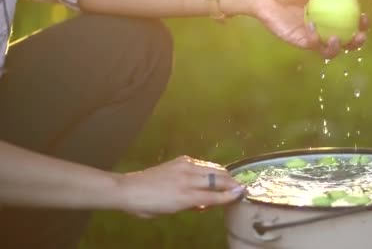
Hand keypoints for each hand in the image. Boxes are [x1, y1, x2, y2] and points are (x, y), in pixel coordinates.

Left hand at [116, 156, 244, 217]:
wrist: (129, 189)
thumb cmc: (148, 207)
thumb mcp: (172, 211)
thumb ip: (193, 205)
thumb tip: (207, 202)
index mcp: (186, 196)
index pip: (215, 196)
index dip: (230, 196)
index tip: (242, 194)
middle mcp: (188, 179)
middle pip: (218, 179)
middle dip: (231, 183)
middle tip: (240, 187)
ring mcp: (185, 166)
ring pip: (212, 168)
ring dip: (223, 174)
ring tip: (230, 179)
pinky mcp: (181, 160)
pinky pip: (202, 164)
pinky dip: (210, 169)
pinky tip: (211, 173)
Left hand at [247, 0, 368, 58]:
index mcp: (330, 11)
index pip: (351, 20)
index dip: (361, 23)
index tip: (364, 19)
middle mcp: (324, 25)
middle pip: (345, 39)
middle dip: (355, 42)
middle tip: (359, 36)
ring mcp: (312, 35)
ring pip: (329, 49)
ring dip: (336, 47)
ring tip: (335, 38)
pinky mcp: (300, 41)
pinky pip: (312, 45)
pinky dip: (314, 38)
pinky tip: (311, 26)